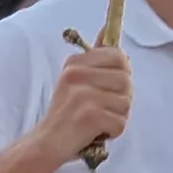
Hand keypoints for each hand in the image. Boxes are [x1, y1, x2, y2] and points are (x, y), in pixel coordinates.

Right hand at [28, 37, 130, 160]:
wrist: (45, 143)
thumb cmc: (66, 113)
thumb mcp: (76, 80)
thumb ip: (95, 58)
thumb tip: (106, 29)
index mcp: (75, 64)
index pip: (118, 56)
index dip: (121, 74)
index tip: (109, 87)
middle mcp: (77, 75)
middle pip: (126, 80)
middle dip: (121, 98)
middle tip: (103, 108)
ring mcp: (83, 95)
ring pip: (126, 102)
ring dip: (118, 116)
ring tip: (99, 120)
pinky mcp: (90, 116)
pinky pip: (121, 122)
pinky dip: (113, 131)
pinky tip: (97, 132)